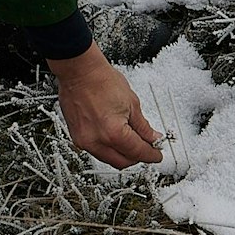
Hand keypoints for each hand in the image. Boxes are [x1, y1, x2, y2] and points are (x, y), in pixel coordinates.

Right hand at [47, 44, 162, 167]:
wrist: (79, 72)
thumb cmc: (101, 80)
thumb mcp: (132, 103)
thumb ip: (143, 126)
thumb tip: (152, 138)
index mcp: (114, 133)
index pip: (138, 152)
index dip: (151, 155)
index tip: (156, 154)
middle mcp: (97, 141)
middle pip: (123, 162)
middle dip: (137, 158)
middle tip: (146, 148)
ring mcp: (84, 141)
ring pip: (109, 159)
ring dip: (122, 154)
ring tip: (131, 141)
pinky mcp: (77, 138)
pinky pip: (96, 151)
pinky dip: (108, 148)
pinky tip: (115, 138)